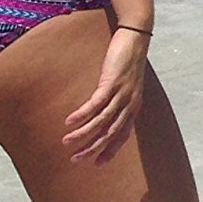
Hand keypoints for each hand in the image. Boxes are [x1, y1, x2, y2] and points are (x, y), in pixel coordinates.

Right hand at [63, 25, 149, 162]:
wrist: (136, 37)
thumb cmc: (128, 60)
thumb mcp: (126, 84)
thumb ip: (118, 99)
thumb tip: (105, 109)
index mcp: (134, 107)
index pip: (122, 135)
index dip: (110, 150)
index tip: (97, 163)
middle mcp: (130, 104)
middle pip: (110, 133)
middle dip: (93, 148)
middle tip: (76, 160)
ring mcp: (121, 94)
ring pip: (102, 121)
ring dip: (83, 133)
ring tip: (66, 142)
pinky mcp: (112, 83)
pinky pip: (95, 103)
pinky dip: (82, 114)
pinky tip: (69, 122)